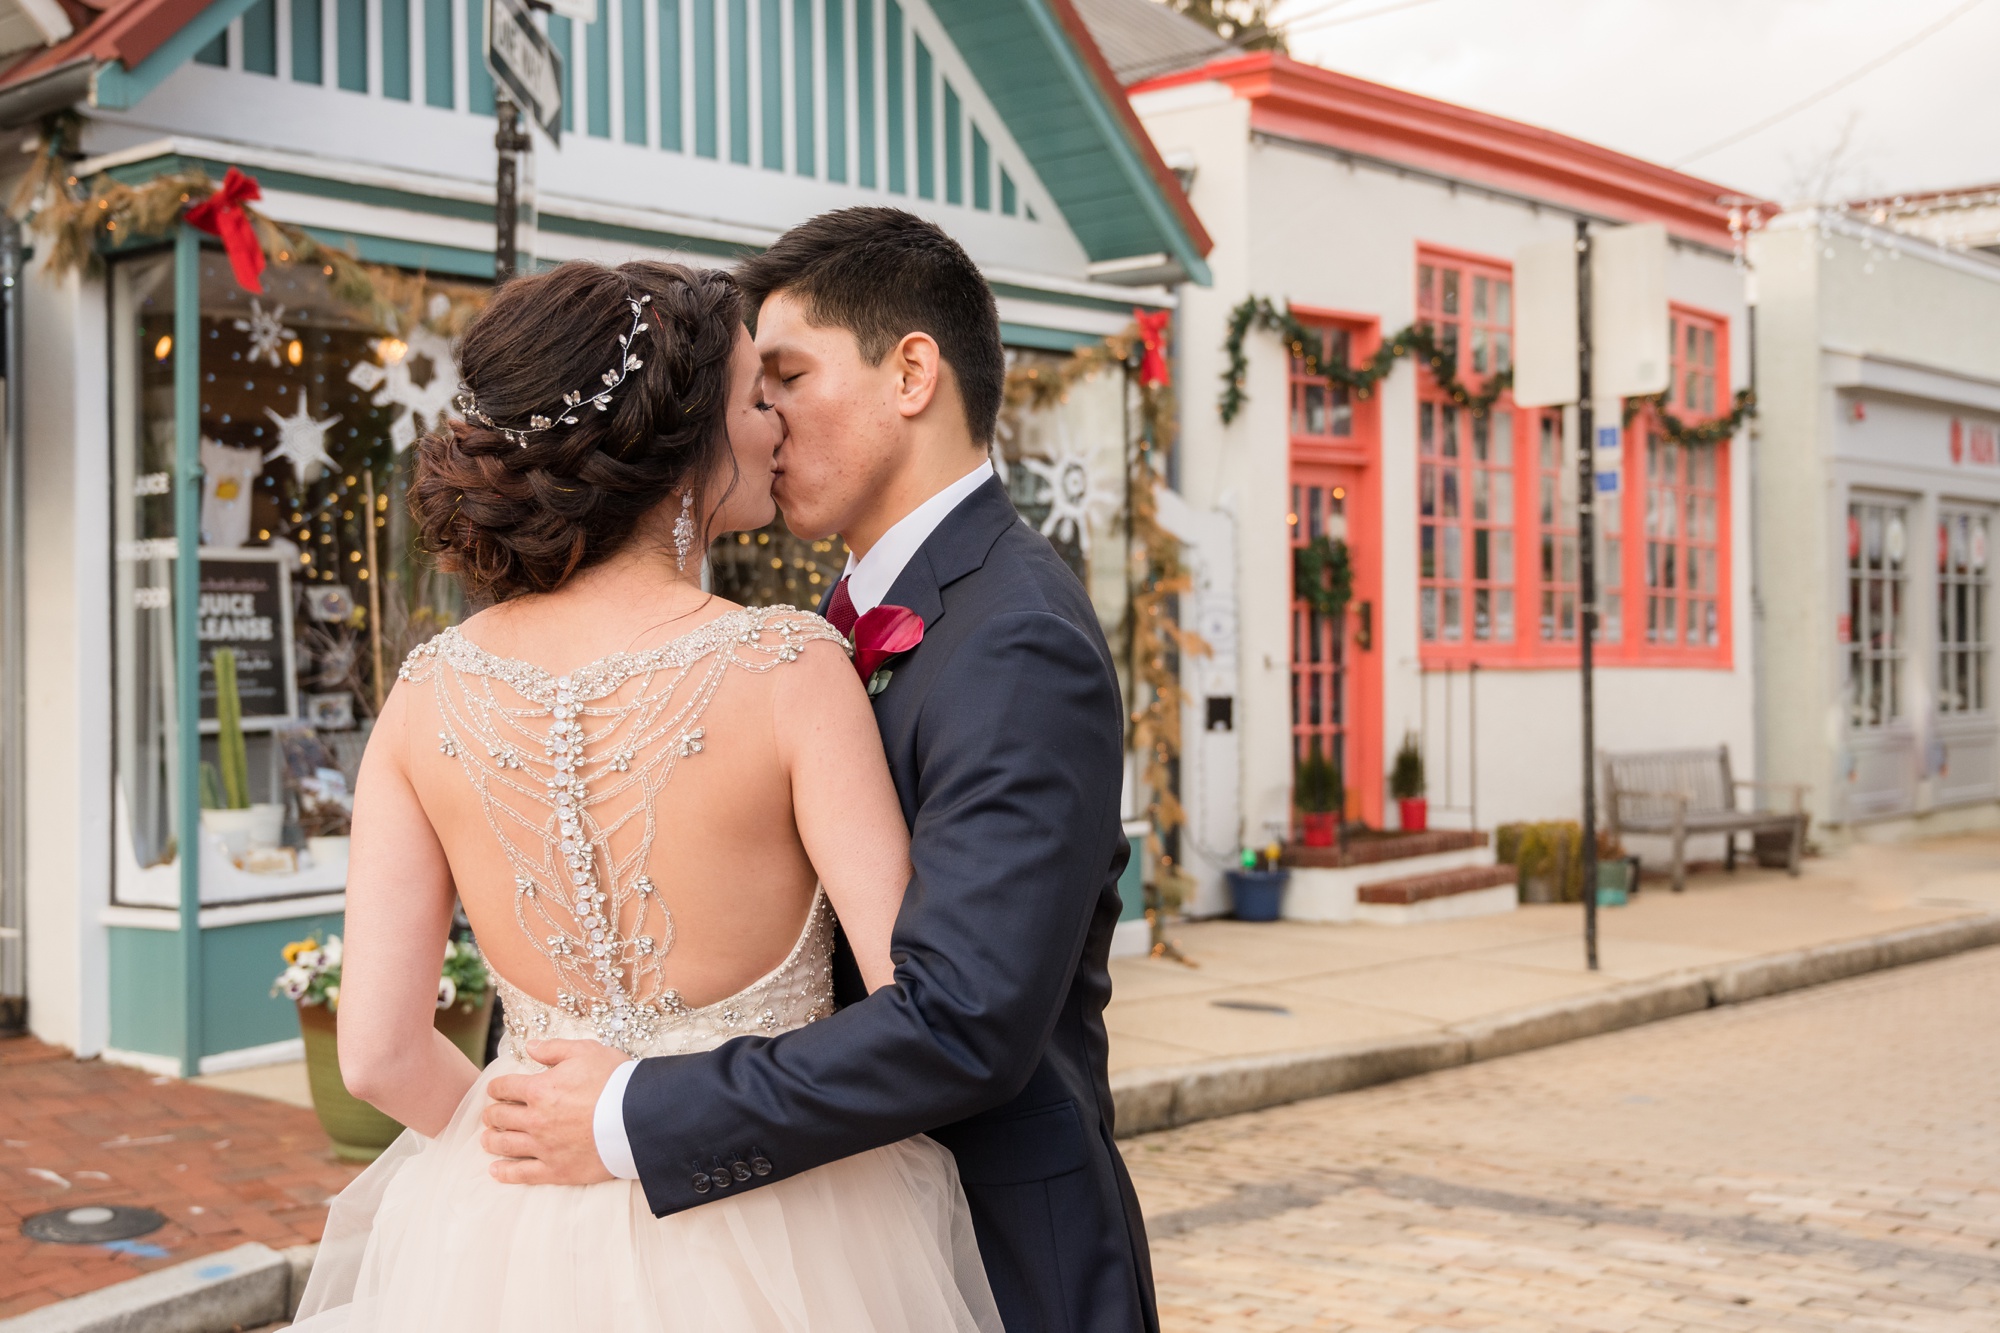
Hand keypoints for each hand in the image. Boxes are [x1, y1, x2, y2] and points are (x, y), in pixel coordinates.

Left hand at [481, 1039, 627, 1184]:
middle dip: (492, 1114)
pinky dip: (505, 1173)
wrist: (639, 1118)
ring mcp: (544, 1147)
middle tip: (491, 1115)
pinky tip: (495, 1171)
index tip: (497, 1090)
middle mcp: (535, 1120)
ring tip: (487, 1139)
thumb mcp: (586, 1051)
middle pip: (500, 1117)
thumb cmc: (615, 1081)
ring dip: (491, 1141)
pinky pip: (523, 1174)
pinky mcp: (557, 1170)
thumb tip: (530, 1047)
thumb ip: (554, 1049)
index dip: (497, 1087)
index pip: (504, 1087)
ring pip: (505, 1145)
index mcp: (539, 1089)